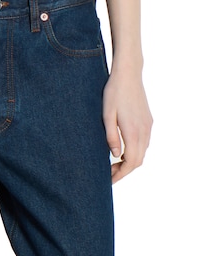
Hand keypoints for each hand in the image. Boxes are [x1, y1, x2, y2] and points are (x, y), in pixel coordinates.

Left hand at [103, 67, 152, 183]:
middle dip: (124, 171)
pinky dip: (134, 152)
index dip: (121, 174)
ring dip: (129, 162)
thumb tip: (115, 155)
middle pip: (138, 160)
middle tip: (108, 174)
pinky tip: (121, 151)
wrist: (128, 74)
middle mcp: (144, 131)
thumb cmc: (113, 93)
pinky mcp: (148, 121)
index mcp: (133, 132)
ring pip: (142, 152)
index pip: (131, 162)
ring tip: (112, 165)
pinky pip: (144, 143)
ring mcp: (148, 126)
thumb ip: (111, 137)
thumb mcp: (106, 116)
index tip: (109, 180)